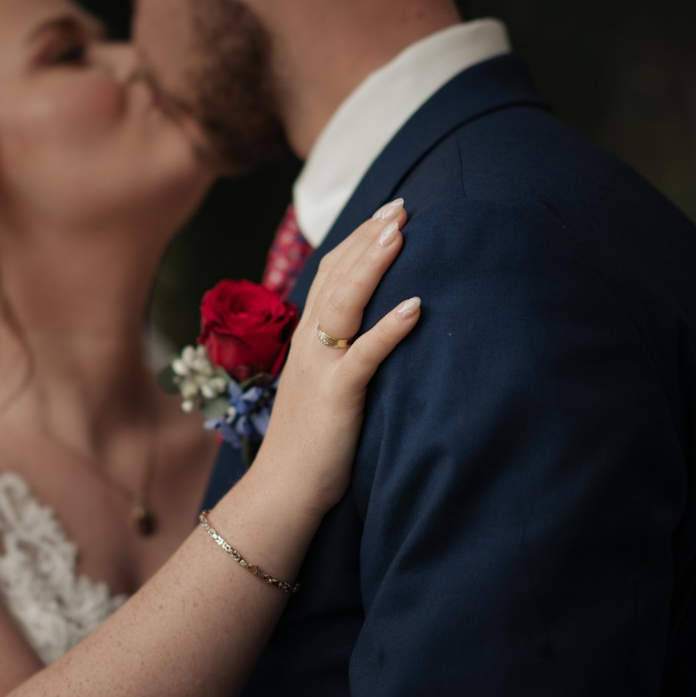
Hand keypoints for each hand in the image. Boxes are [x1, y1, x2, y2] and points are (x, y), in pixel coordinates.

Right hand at [255, 199, 419, 515]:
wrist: (281, 491)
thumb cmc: (309, 444)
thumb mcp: (322, 387)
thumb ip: (339, 354)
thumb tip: (370, 332)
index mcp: (306, 338)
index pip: (330, 273)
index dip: (358, 239)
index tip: (389, 213)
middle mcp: (309, 343)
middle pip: (338, 276)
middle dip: (370, 237)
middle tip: (402, 206)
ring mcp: (320, 367)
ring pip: (345, 303)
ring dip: (373, 265)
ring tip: (401, 233)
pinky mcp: (337, 396)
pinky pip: (364, 355)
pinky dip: (389, 328)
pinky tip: (415, 306)